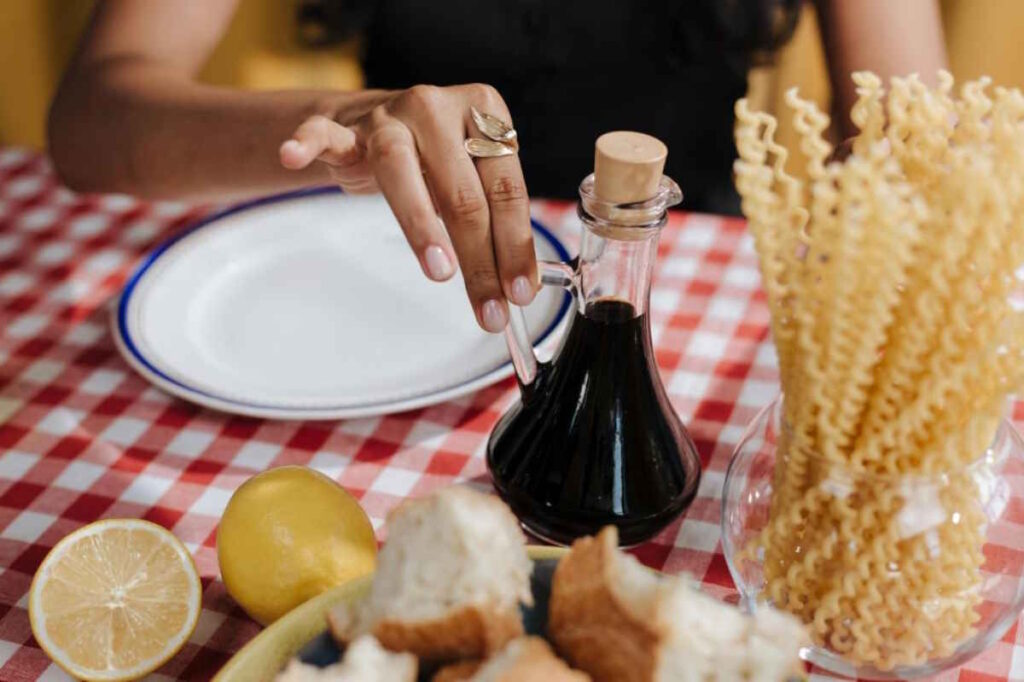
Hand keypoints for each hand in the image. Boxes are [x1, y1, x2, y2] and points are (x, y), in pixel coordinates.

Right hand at [279, 84, 537, 332]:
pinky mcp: (342, 128)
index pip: (506, 189)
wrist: (375, 123)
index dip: (515, 245)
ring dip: (421, 226)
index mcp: (485, 111)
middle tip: (488, 310)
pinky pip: (323, 135)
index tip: (520, 293)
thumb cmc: (434, 160)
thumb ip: (494, 223)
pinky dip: (307, 143)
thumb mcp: (472, 180)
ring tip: (440, 271)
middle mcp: (438, 107)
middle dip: (480, 261)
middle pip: (463, 193)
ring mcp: (387, 117)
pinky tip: (293, 155)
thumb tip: (517, 286)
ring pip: (401, 171)